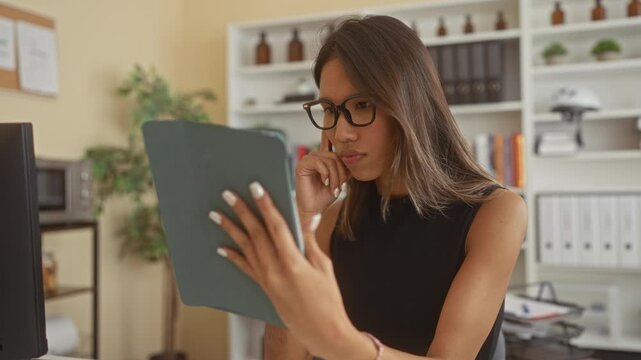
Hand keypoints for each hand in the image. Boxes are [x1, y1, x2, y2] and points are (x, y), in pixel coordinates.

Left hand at [210, 182, 355, 358]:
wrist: (322, 331)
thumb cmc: (328, 298)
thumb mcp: (323, 265)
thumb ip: (310, 240)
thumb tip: (307, 217)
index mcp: (293, 262)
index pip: (276, 226)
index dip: (265, 205)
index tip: (256, 188)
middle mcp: (275, 271)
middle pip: (255, 234)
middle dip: (241, 211)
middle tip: (228, 194)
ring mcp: (267, 280)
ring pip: (245, 249)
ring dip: (230, 230)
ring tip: (216, 214)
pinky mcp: (265, 288)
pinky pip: (245, 268)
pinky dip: (233, 256)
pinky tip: (222, 247)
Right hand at [295, 132, 350, 216]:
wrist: (314, 210)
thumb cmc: (325, 196)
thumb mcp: (340, 180)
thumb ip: (345, 169)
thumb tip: (354, 161)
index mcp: (323, 158)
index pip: (339, 155)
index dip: (345, 169)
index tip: (345, 184)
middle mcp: (314, 156)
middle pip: (335, 157)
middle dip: (341, 174)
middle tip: (340, 188)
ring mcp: (307, 159)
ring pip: (329, 160)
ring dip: (335, 176)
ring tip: (334, 189)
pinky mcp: (301, 165)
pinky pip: (318, 162)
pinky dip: (325, 174)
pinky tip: (325, 183)